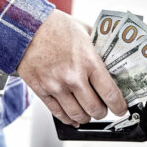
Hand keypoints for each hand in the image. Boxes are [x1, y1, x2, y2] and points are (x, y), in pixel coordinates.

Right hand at [17, 9, 127, 126]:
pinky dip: (69, 119)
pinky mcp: (41, 90)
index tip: (121, 109)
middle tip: (104, 108)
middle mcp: (73, 77)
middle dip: (103, 112)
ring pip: (77, 115)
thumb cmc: (55, 26)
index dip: (119, 106)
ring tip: (89, 112)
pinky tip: (74, 118)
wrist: (24, 27)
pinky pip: (58, 113)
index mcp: (88, 61)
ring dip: (86, 117)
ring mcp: (56, 86)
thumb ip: (100, 46)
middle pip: (95, 109)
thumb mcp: (85, 31)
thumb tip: (114, 58)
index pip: (110, 93)